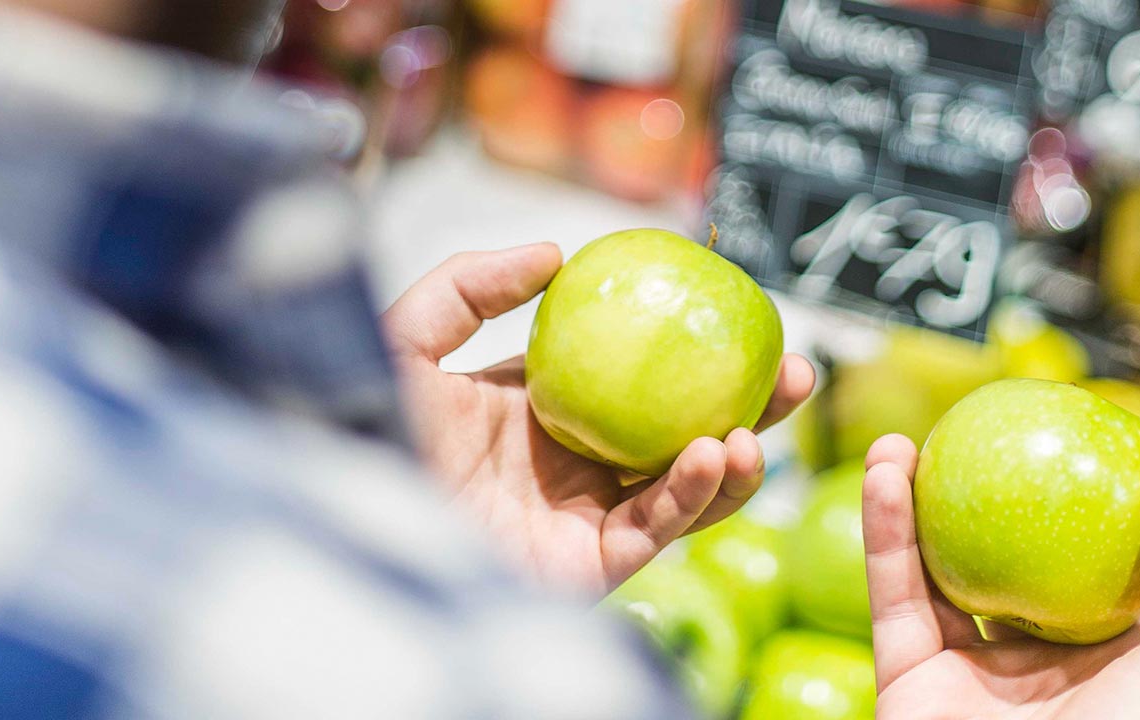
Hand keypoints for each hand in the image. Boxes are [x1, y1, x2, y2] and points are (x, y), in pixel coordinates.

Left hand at [383, 243, 813, 594]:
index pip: (635, 375)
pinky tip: (714, 454)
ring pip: (684, 488)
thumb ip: (472, 285)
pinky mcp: (588, 566)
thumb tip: (555, 251)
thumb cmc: (362, 427)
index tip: (738, 312)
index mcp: (543, 410)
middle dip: (745, 406)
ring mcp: (584, 515)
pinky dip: (693, 494)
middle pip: (680, 430)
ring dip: (736, 458)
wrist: (346, 514)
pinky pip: (656, 528)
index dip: (690, 349)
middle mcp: (573, 463)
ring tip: (759, 423)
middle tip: (794, 370)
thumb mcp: (410, 336)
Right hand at [863, 434, 1139, 718]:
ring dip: (911, 500)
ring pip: (934, 567)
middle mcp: (1039, 659)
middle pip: (1001, 554)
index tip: (1054, 431)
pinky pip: (894, 592)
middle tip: (961, 434)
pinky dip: (882, 531)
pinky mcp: (908, 676)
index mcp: (1113, 655)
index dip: (1070, 495)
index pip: (1089, 558)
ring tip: (899, 443)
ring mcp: (970, 669)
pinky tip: (885, 476)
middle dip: (974, 492)